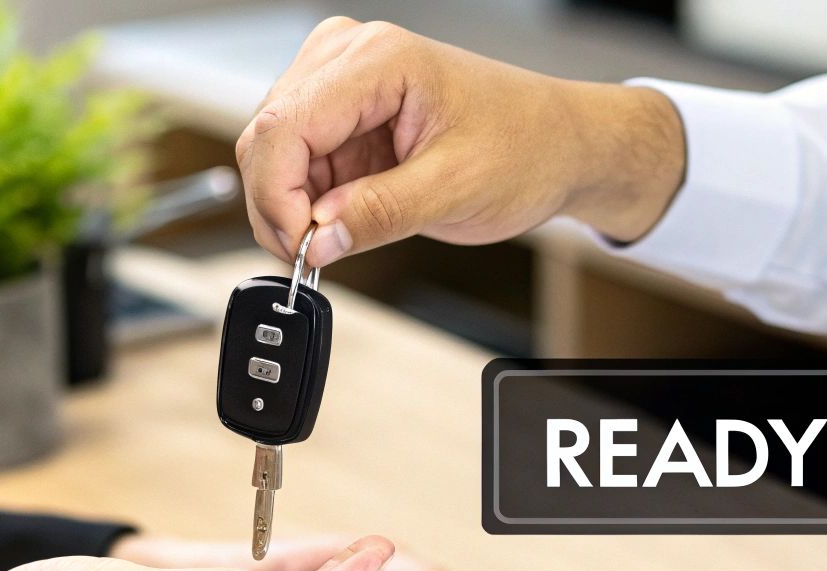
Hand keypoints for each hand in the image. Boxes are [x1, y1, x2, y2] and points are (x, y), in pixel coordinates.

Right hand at [235, 17, 685, 267]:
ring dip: (291, 205)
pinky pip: (297, 159)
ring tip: (336, 238)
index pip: (285, 126)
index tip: (300, 249)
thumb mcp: (456, 191)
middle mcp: (349, 57)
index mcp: (378, 60)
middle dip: (279, 205)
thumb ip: (380, 214)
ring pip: (272, 150)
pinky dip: (307, 199)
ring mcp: (341, 79)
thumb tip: (318, 241)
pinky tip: (341, 218)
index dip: (277, 195)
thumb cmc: (527, 147)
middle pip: (267, 135)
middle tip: (311, 256)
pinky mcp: (343, 110)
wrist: (559, 143)